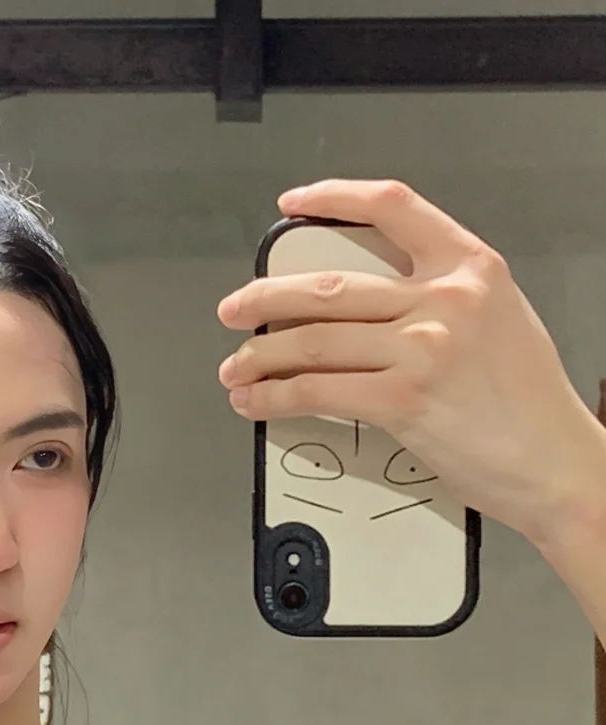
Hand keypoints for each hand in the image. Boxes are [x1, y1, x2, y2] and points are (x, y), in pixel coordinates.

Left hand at [217, 179, 605, 546]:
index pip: (392, 207)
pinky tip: (256, 400)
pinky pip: (318, 392)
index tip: (295, 206)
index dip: (332, 198)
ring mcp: (422, 350)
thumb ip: (441, 298)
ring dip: (261, 355)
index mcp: (470, 267)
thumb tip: (371, 306)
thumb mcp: (499, 318)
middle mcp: (445, 300)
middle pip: (331, 285)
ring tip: (236, 366)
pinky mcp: (403, 401)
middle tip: (236, 307)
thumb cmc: (529, 402)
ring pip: (314, 341)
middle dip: (266, 297)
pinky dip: (276, 397)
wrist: (554, 461)